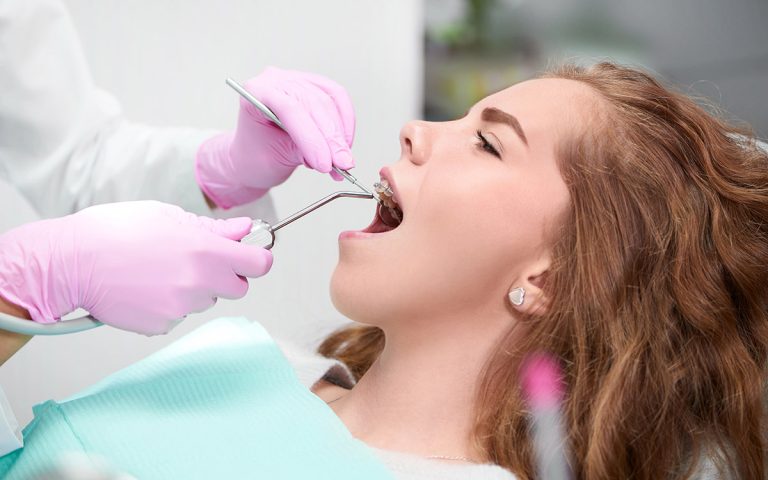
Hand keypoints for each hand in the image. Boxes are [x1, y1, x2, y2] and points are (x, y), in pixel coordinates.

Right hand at [0, 201, 272, 334]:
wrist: (71, 262)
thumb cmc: (114, 231)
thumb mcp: (168, 216)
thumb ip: (213, 228)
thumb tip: (244, 230)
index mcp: (206, 251)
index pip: (259, 264)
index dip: (258, 259)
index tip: (252, 256)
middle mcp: (200, 282)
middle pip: (238, 288)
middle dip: (226, 276)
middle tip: (198, 261)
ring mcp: (181, 307)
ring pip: (205, 300)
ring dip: (194, 289)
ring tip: (159, 270)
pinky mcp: (162, 325)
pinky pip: (178, 315)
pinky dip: (168, 304)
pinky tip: (145, 287)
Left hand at [195, 67, 355, 208]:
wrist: (253, 155)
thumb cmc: (256, 155)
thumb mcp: (276, 158)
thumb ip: (305, 154)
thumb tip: (335, 160)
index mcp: (255, 92)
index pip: (289, 108)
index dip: (311, 138)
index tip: (325, 163)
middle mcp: (276, 80)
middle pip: (312, 103)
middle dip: (330, 138)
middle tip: (342, 164)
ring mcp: (296, 80)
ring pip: (329, 101)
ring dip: (339, 134)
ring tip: (342, 161)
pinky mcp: (315, 86)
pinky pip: (338, 99)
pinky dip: (345, 123)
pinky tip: (345, 143)